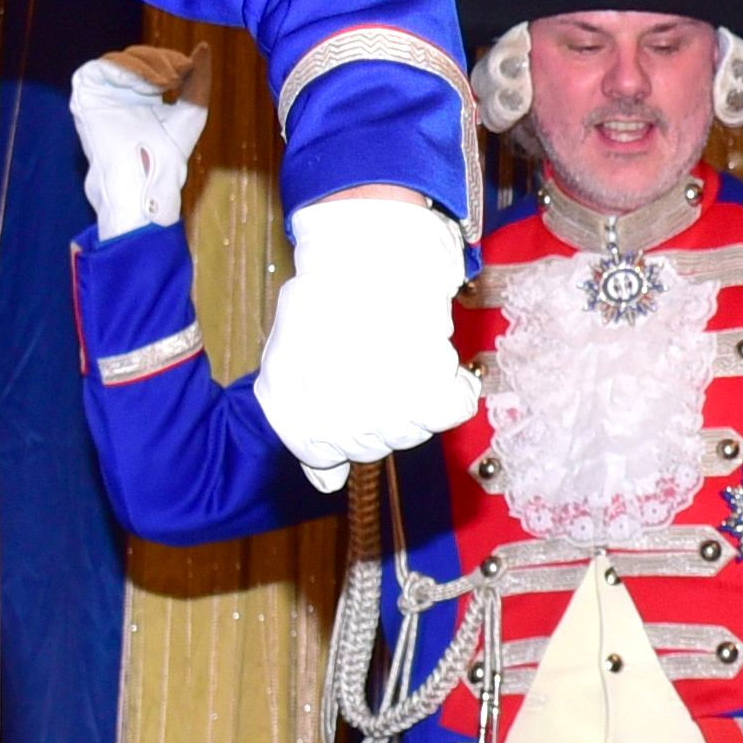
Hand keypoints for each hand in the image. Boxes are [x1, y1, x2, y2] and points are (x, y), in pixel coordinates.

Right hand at [68, 43, 211, 238]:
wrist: (145, 176)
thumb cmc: (169, 152)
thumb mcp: (192, 110)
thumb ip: (199, 79)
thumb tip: (204, 47)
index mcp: (144, 93)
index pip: (154, 60)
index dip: (171, 58)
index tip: (189, 67)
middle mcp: (121, 91)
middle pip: (138, 56)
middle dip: (160, 60)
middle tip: (177, 74)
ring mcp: (102, 92)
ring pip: (119, 59)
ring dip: (145, 64)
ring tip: (164, 82)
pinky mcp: (85, 96)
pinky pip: (98, 68)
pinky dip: (122, 70)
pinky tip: (143, 85)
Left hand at [249, 191, 477, 483]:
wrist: (367, 259)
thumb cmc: (325, 302)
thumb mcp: (290, 362)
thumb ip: (303, 425)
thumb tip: (326, 483)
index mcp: (301, 424)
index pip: (326, 458)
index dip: (337, 425)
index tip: (346, 390)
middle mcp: (344, 430)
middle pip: (373, 445)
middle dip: (376, 410)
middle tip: (377, 362)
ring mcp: (387, 416)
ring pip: (412, 432)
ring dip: (413, 398)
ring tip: (403, 352)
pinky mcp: (429, 395)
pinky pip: (450, 411)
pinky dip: (453, 390)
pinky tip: (440, 366)